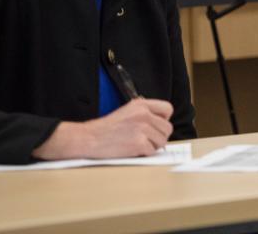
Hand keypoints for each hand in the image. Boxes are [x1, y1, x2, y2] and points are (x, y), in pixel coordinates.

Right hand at [33, 98, 173, 159]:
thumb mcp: (127, 111)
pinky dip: (144, 153)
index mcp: (141, 104)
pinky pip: (152, 151)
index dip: (164, 119)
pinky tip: (133, 150)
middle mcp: (144, 114)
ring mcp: (142, 128)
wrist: (89, 138)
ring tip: (139, 145)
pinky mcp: (139, 143)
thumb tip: (160, 124)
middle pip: (167, 128)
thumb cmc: (106, 128)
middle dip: (159, 136)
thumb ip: (144, 114)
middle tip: (147, 140)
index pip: (167, 109)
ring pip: (162, 141)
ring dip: (153, 146)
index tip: (157, 126)